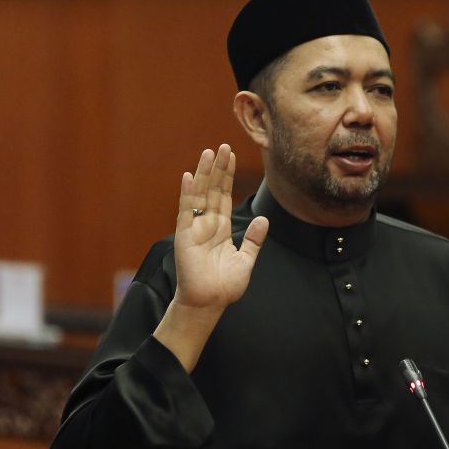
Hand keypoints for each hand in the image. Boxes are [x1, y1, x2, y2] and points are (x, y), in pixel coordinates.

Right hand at [171, 143, 267, 311]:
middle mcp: (207, 224)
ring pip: (200, 194)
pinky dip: (188, 193)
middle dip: (218, 168)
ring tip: (209, 153)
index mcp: (221, 228)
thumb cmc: (225, 286)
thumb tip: (264, 219)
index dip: (228, 176)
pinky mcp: (185, 235)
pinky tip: (190, 176)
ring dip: (204, 174)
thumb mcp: (246, 260)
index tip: (231, 156)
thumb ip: (254, 240)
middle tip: (223, 146)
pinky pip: (186, 210)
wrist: (210, 302)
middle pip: (213, 189)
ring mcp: (195, 228)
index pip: (224, 195)